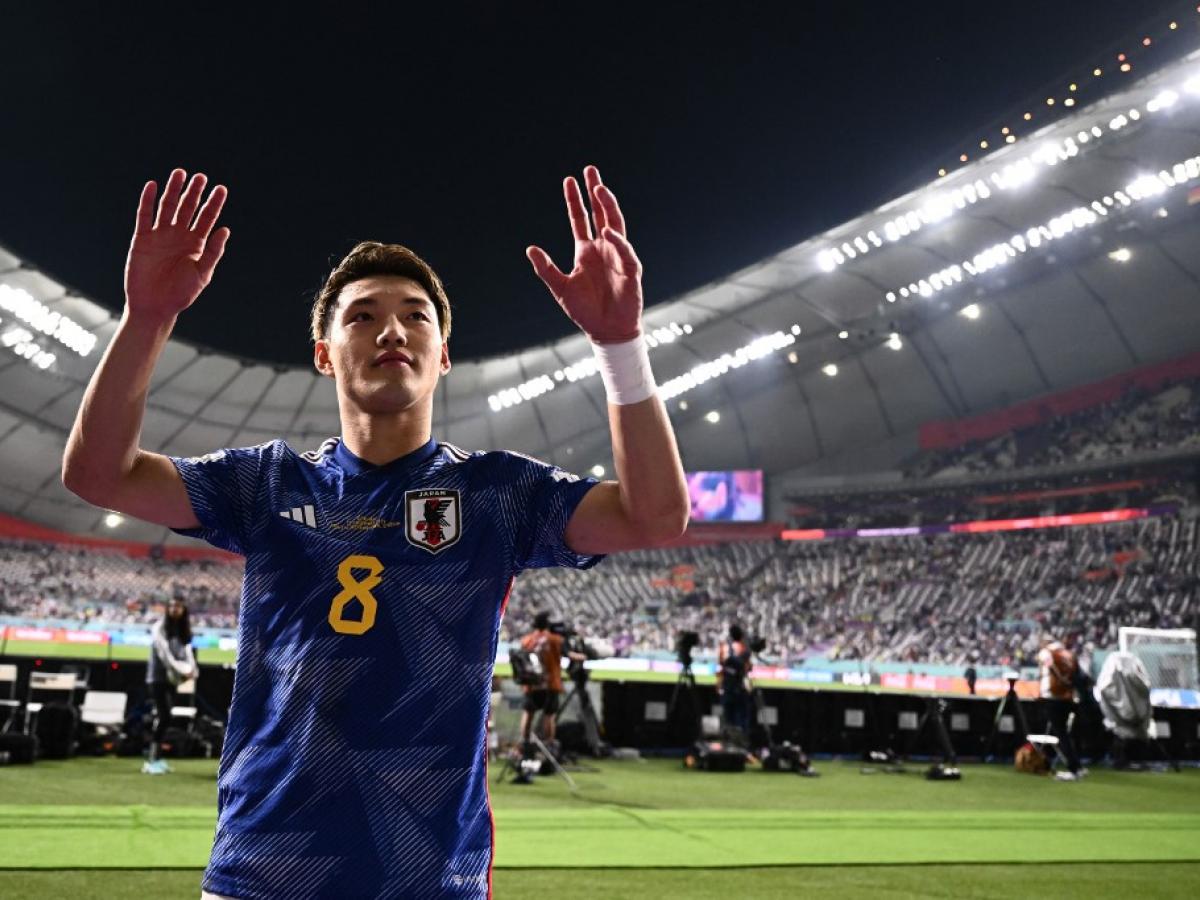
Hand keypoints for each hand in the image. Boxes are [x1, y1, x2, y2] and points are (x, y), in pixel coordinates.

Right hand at [124, 169, 228, 323]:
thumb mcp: (202, 273)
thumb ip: (213, 251)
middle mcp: (179, 236)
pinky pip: (145, 216)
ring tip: (180, 173)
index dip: (214, 203)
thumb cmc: (181, 294)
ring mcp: (161, 236)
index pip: (207, 218)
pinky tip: (152, 186)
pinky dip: (147, 201)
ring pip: (167, 207)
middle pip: (188, 208)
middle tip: (201, 176)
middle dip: (194, 192)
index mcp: (196, 244)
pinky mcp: (143, 239)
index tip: (221, 188)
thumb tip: (225, 229)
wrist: (155, 306)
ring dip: (173, 190)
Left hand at [526, 165, 642, 343]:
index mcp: (586, 251)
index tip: (569, 179)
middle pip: (601, 213)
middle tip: (590, 170)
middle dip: (596, 192)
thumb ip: (545, 269)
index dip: (575, 200)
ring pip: (615, 225)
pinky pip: (625, 252)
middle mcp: (603, 249)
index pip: (580, 219)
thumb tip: (530, 248)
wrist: (606, 331)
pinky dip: (618, 242)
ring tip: (600, 188)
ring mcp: (618, 257)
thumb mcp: (560, 288)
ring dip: (608, 207)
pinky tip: (607, 232)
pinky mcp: (631, 271)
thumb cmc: (585, 311)